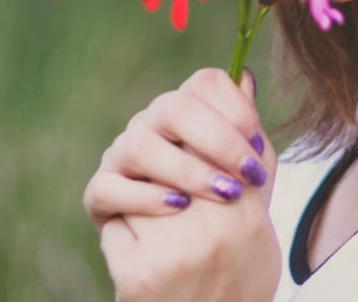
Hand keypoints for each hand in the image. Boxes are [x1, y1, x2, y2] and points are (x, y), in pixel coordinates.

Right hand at [83, 68, 280, 301]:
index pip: (204, 84)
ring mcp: (120, 161)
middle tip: (247, 176)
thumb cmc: (227, 226)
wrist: (199, 280)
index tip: (256, 147)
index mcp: (185, 118)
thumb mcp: (250, 186)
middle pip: (173, 107)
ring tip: (222, 196)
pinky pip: (107, 187)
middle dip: (217, 139)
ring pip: (138, 144)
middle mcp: (150, 129)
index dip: (234, 109)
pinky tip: (177, 208)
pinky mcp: (101, 200)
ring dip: (185, 169)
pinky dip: (144, 196)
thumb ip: (252, 139)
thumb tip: (246, 78)